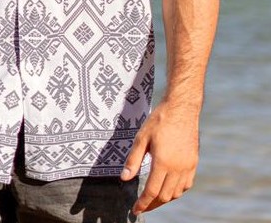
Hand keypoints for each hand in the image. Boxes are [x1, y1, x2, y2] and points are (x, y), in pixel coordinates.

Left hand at [120, 101, 199, 215]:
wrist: (181, 108)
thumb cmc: (159, 120)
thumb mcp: (141, 138)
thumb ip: (133, 160)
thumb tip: (124, 178)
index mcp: (163, 162)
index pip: (152, 192)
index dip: (142, 203)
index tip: (135, 210)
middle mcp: (178, 168)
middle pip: (164, 196)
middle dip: (152, 203)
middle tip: (142, 205)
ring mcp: (188, 166)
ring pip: (176, 193)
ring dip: (164, 198)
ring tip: (153, 198)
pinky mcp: (194, 162)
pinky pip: (186, 184)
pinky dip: (177, 191)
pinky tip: (168, 188)